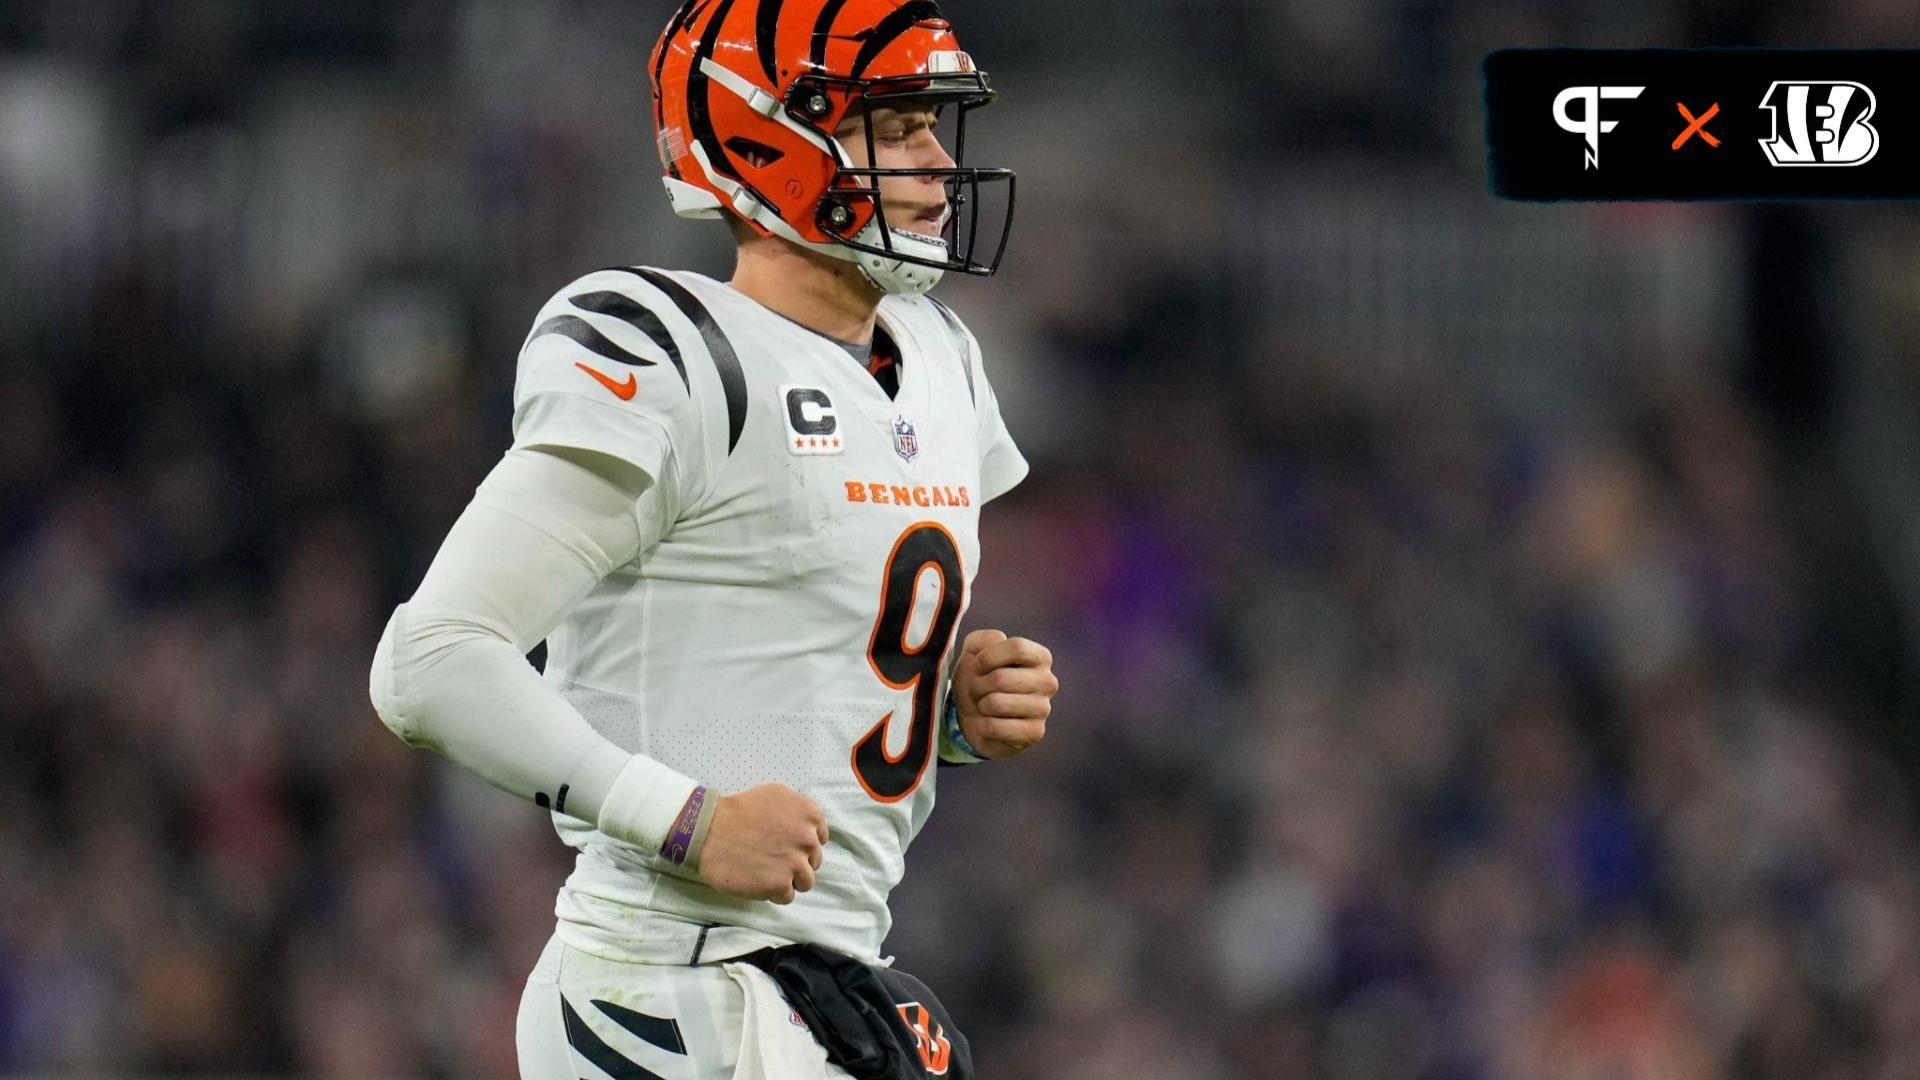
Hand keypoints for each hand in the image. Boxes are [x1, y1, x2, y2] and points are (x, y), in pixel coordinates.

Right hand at [696, 783, 828, 903]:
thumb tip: (806, 827)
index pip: (819, 838)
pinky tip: (758, 881)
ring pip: (805, 881)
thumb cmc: (738, 811)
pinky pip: (787, 896)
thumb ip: (797, 810)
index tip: (786, 845)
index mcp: (809, 814)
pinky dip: (774, 893)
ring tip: (766, 872)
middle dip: (796, 862)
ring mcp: (796, 864)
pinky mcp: (781, 885)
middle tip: (772, 859)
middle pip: (813, 861)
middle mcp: (808, 839)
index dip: (802, 844)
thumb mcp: (775, 794)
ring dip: (788, 880)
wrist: (709, 831)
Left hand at [952, 629, 1057, 759]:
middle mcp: (1048, 682)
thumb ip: (982, 639)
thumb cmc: (979, 680)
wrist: (973, 718)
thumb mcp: (974, 652)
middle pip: (1002, 678)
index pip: (1017, 647)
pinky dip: (983, 726)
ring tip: (983, 706)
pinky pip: (996, 727)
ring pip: (996, 703)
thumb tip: (999, 639)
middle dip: (977, 685)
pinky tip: (988, 724)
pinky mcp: (1035, 733)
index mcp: (1040, 657)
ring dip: (980, 705)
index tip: (978, 665)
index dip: (988, 656)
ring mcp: (1044, 709)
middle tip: (977, 690)